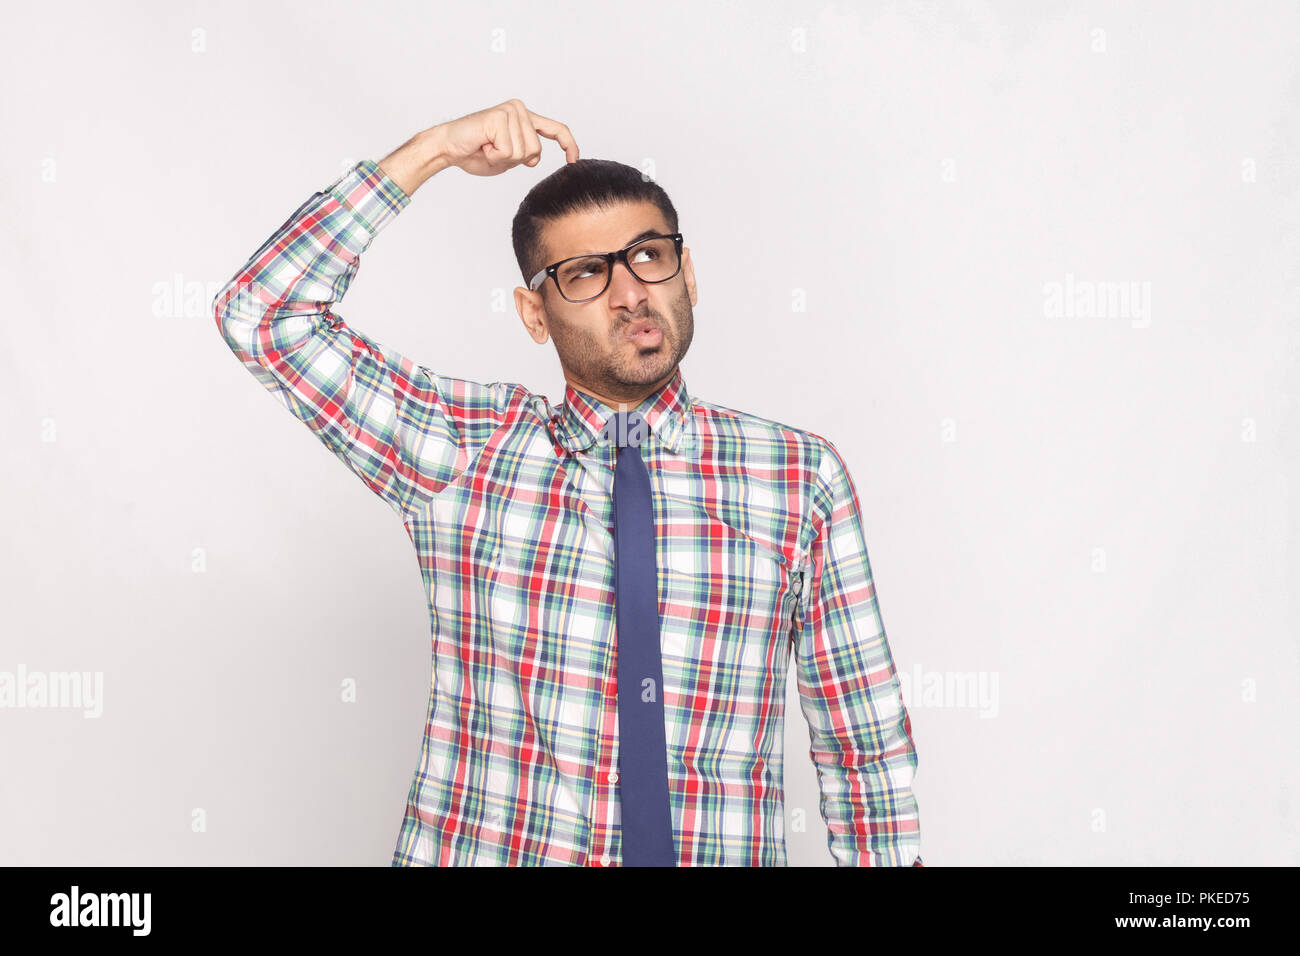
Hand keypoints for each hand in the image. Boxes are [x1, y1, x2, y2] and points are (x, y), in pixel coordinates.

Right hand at [433, 98, 578, 176]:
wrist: (448, 148)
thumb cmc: (475, 153)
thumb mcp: (508, 159)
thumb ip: (524, 156)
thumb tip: (535, 157)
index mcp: (524, 118)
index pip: (555, 130)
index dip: (568, 145)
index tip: (573, 160)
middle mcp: (519, 110)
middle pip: (535, 150)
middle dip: (515, 161)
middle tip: (493, 151)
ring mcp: (510, 111)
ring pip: (523, 152)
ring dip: (503, 158)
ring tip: (487, 147)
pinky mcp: (499, 117)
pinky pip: (508, 151)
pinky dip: (494, 155)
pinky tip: (483, 145)